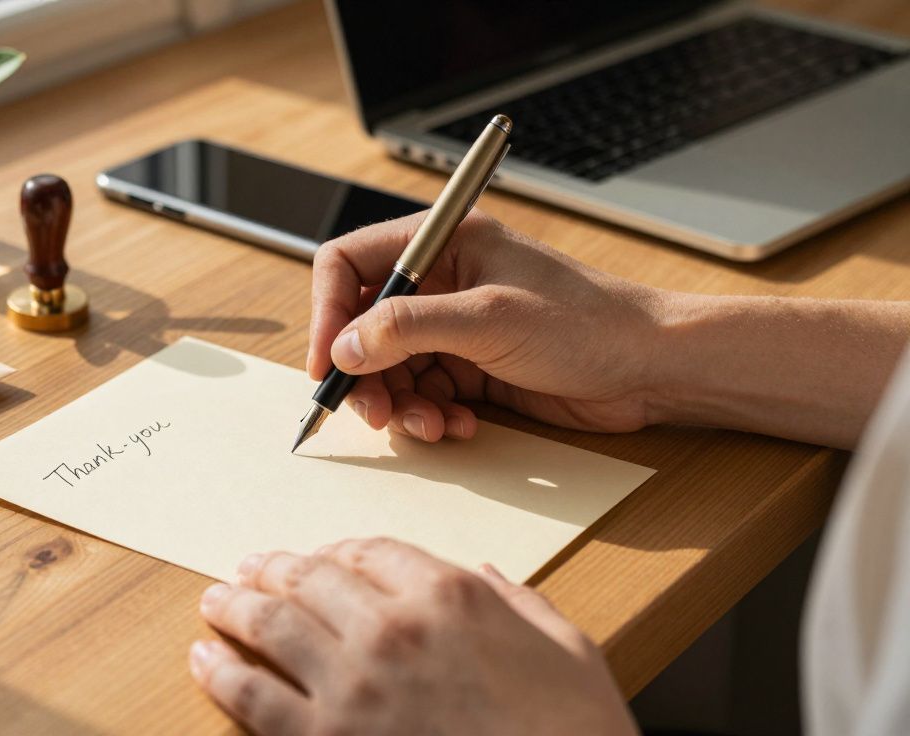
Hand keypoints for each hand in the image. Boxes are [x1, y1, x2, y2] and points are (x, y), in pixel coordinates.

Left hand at [189, 538, 636, 735]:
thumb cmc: (572, 731)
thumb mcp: (567, 649)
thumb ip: (517, 602)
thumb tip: (485, 576)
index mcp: (448, 595)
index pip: (369, 550)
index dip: (335, 550)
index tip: (318, 557)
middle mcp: (390, 627)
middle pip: (308, 576)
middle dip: (271, 568)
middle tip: (248, 567)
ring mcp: (352, 684)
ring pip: (270, 624)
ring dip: (233, 606)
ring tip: (214, 600)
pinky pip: (253, 696)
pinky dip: (219, 671)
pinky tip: (203, 658)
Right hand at [308, 209, 667, 440]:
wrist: (650, 368)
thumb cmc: (587, 323)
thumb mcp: (490, 319)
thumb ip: (409, 327)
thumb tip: (345, 345)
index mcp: (441, 242)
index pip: (349, 264)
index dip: (328, 312)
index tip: (327, 362)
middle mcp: (441, 281)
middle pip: (362, 325)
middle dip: (364, 373)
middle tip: (374, 413)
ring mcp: (454, 326)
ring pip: (390, 368)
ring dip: (400, 404)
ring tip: (431, 426)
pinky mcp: (470, 367)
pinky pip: (423, 393)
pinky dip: (431, 416)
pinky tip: (460, 426)